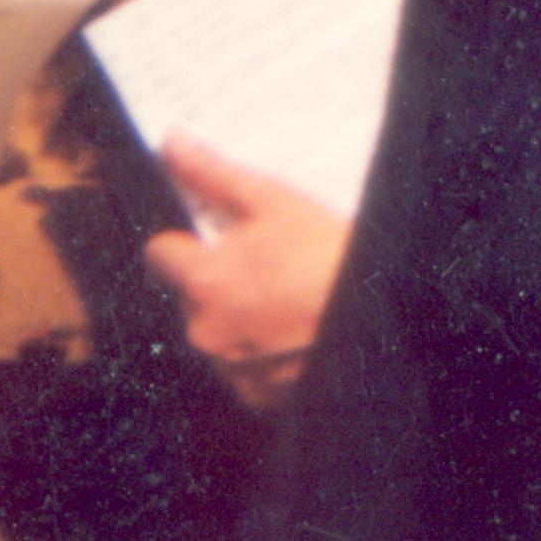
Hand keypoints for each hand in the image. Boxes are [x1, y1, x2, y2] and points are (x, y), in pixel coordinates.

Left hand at [145, 140, 346, 411]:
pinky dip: (265, 353)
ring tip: (293, 300)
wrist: (381, 323)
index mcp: (203, 281)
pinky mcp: (259, 397)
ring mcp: (232, 370)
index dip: (186, 242)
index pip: (160, 254)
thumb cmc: (328, 257)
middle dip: (221, 280)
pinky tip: (299, 333)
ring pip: (221, 332)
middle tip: (271, 265)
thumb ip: (214, 173)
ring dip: (244, 318)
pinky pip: (247, 369)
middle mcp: (205, 331)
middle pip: (194, 295)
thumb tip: (172, 142)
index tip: (216, 238)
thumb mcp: (274, 201)